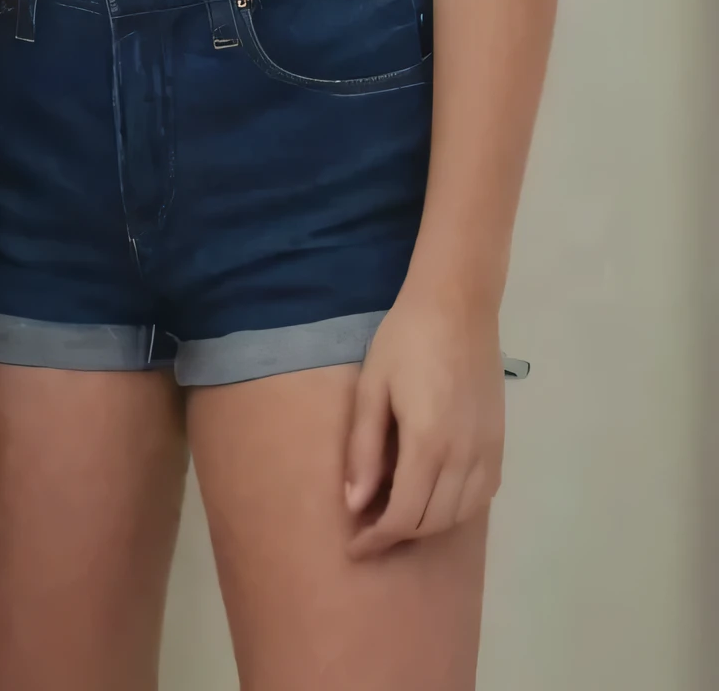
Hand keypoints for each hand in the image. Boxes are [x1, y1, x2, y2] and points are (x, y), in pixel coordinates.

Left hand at [343, 288, 503, 558]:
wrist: (457, 305)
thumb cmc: (404, 340)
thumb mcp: (372, 387)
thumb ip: (364, 448)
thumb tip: (355, 504)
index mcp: (428, 444)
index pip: (404, 516)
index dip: (377, 538)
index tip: (353, 546)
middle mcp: (464, 457)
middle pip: (432, 522)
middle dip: (398, 535)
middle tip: (368, 530)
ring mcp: (487, 451)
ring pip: (459, 515)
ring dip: (427, 525)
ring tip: (396, 513)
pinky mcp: (500, 443)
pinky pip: (481, 496)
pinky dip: (455, 509)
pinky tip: (433, 496)